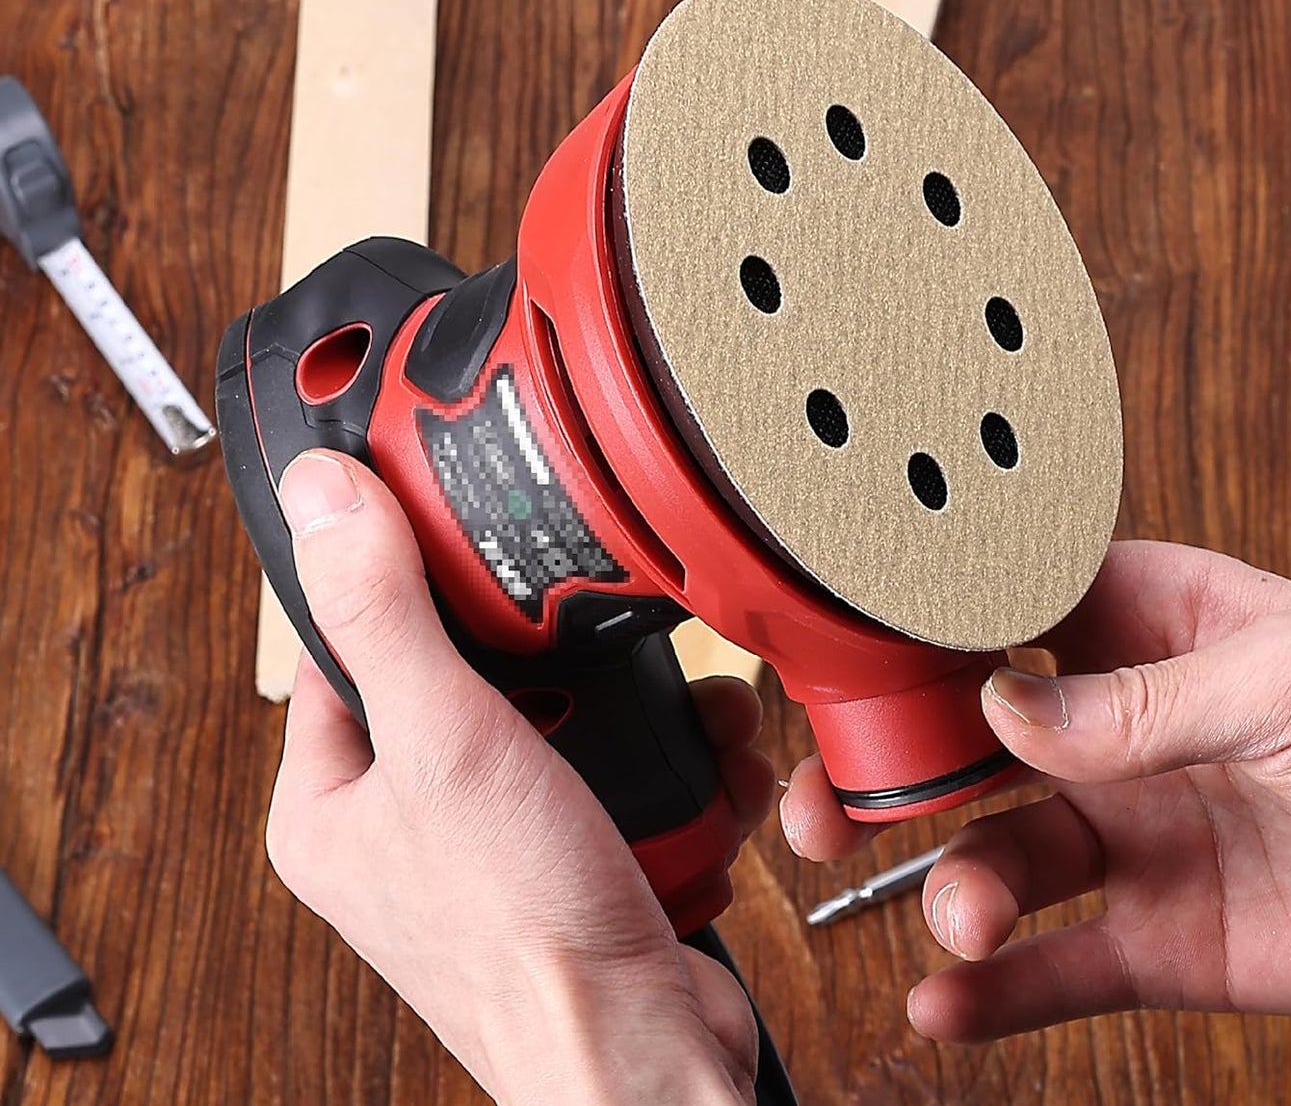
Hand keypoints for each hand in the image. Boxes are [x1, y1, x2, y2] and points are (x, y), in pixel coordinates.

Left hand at [266, 451, 774, 1103]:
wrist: (645, 1054)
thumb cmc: (525, 937)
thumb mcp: (443, 739)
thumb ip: (383, 611)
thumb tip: (324, 500)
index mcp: (334, 803)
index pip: (347, 645)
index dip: (400, 577)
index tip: (447, 519)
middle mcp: (409, 822)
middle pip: (477, 672)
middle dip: (553, 653)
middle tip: (580, 637)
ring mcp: (498, 841)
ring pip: (566, 717)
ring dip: (636, 706)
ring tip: (674, 704)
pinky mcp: (578, 856)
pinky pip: (623, 769)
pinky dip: (674, 760)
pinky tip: (705, 764)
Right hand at [781, 540, 1290, 1039]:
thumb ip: (1143, 702)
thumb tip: (1003, 710)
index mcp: (1144, 624)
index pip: (1002, 614)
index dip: (922, 636)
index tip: (852, 664)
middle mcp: (1115, 727)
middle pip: (967, 742)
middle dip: (890, 771)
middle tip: (828, 803)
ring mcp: (1132, 832)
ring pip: (1001, 854)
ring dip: (956, 884)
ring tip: (963, 915)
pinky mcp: (1162, 936)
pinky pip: (1062, 965)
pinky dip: (998, 990)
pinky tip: (948, 1004)